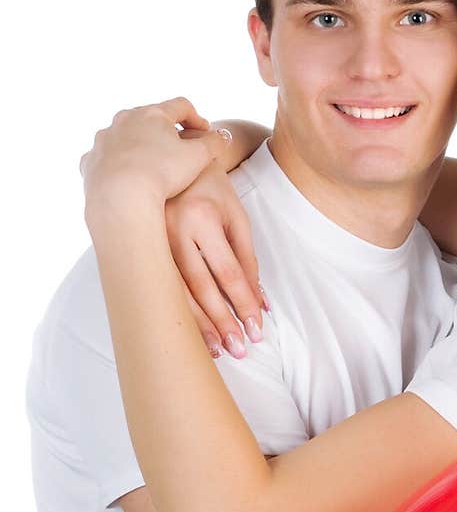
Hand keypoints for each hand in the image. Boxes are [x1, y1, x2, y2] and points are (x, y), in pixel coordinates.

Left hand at [81, 98, 229, 210]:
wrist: (121, 198)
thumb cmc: (162, 173)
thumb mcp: (199, 158)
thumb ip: (214, 144)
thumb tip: (224, 136)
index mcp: (152, 114)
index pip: (180, 106)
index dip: (196, 118)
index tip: (204, 132)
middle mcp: (124, 120)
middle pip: (149, 119)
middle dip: (165, 131)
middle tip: (178, 147)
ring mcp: (104, 140)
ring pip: (125, 137)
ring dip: (139, 146)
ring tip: (151, 165)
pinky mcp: (90, 161)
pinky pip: (105, 158)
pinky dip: (117, 164)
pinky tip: (126, 177)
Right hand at [165, 167, 265, 357]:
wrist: (174, 160)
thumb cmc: (212, 189)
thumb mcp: (237, 217)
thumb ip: (248, 259)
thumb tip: (260, 303)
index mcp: (202, 216)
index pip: (228, 270)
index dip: (243, 302)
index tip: (256, 328)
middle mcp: (173, 228)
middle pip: (201, 286)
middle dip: (222, 321)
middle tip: (240, 349)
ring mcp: (152, 238)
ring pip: (176, 291)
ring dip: (197, 324)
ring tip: (217, 350)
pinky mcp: (140, 246)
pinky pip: (161, 286)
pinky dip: (177, 310)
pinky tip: (188, 332)